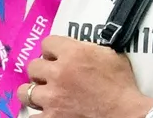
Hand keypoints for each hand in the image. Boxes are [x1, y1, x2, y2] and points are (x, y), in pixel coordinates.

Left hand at [17, 36, 152, 117]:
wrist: (127, 114)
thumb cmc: (123, 86)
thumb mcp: (110, 55)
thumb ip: (88, 48)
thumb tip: (79, 47)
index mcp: (72, 53)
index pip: (47, 43)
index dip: (52, 50)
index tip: (56, 57)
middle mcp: (58, 73)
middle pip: (33, 66)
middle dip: (42, 71)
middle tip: (51, 77)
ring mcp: (52, 98)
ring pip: (25, 91)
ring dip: (34, 92)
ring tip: (43, 95)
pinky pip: (31, 117)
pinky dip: (38, 114)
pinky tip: (45, 112)